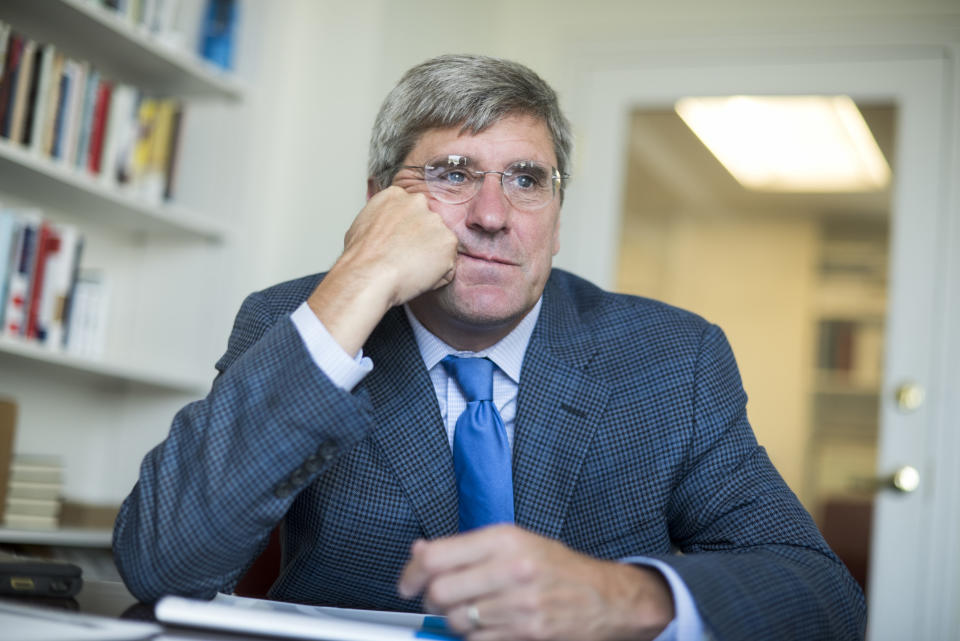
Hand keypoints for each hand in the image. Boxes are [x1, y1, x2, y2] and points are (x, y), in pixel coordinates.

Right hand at [307, 186, 457, 354]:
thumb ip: (381, 220)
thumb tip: (384, 229)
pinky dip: (438, 275)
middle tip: (405, 259)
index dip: (407, 231)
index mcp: (395, 195)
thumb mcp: (362, 226)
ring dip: (431, 258)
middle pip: (428, 224)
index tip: (399, 244)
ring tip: (409, 270)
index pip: (411, 211)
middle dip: (422, 241)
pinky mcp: (448, 241)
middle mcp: (418, 202)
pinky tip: (419, 277)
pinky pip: (449, 264)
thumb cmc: (360, 257)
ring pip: (440, 244)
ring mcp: (435, 221)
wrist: (369, 274)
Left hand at [398, 525, 674, 640]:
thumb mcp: (514, 542)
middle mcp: (511, 569)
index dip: (411, 571)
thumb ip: (466, 547)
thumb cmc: (558, 568)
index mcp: (504, 539)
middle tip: (437, 598)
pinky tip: (488, 624)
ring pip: (455, 620)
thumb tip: (420, 551)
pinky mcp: (525, 635)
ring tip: (471, 610)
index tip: (407, 581)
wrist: (605, 598)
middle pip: (439, 591)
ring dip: (454, 619)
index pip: (436, 555)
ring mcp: (519, 605)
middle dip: (430, 598)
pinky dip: (474, 636)